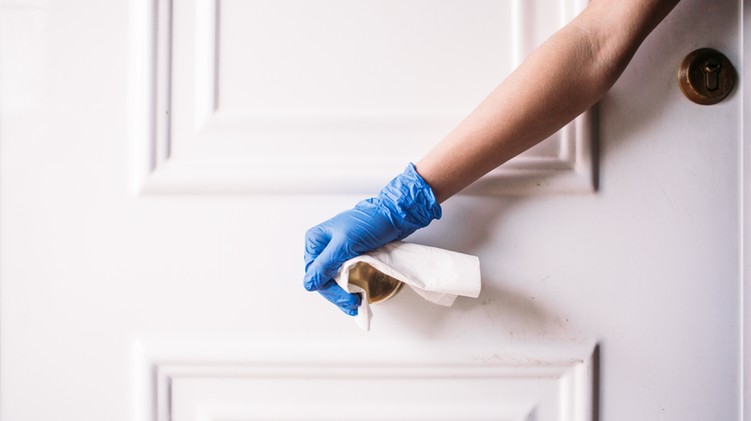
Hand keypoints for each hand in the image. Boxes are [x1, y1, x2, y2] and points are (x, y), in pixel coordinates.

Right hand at [304, 163, 441, 314]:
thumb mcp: (344, 243)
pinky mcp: (352, 257)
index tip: (346, 299)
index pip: (315, 274)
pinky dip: (352, 287)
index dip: (329, 290)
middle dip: (338, 294)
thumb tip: (309, 283)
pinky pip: (347, 277)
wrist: (393, 215)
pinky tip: (359, 294)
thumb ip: (325, 264)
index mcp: (316, 242)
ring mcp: (338, 254)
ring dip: (344, 294)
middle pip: (324, 279)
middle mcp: (324, 248)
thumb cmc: (370, 223)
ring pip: (335, 281)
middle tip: (353, 304)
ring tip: (357, 303)